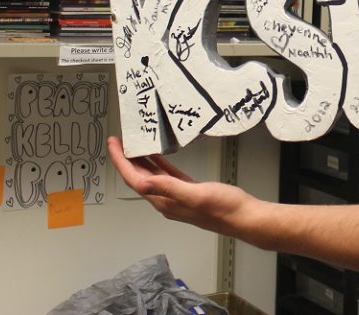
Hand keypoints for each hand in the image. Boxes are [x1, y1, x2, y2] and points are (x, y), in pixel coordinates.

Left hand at [108, 136, 258, 237]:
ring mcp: (178, 196)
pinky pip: (167, 175)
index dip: (122, 163)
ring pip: (152, 176)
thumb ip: (169, 188)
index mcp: (165, 201)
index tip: (114, 146)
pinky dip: (159, 164)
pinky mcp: (189, 191)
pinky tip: (157, 156)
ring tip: (131, 145)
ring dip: (140, 161)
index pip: (136, 181)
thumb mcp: (195, 195)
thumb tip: (144, 183)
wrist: (244, 216)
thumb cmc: (224, 208)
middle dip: (126, 160)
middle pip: (139, 178)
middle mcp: (167, 200)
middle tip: (118, 141)